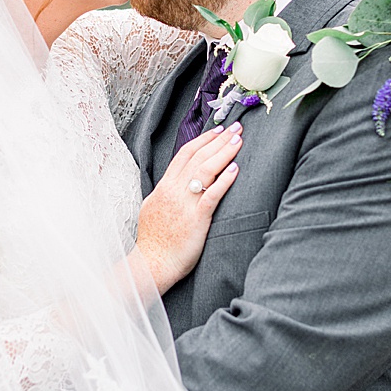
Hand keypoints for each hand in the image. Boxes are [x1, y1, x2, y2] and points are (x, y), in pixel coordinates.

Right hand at [136, 123, 241, 292]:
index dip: (202, 140)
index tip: (218, 130)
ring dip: (224, 153)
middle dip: (218, 140)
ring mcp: (184, 204)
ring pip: (205, 170)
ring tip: (238, 140)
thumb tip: (174, 184)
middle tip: (236, 127)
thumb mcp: (153, 209)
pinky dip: (224, 181)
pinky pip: (211, 195)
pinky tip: (235, 169)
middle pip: (197, 157)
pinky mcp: (196, 219)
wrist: (152, 263)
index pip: (184, 155)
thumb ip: (165, 194)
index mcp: (164, 187)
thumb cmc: (154, 241)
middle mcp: (173, 191)